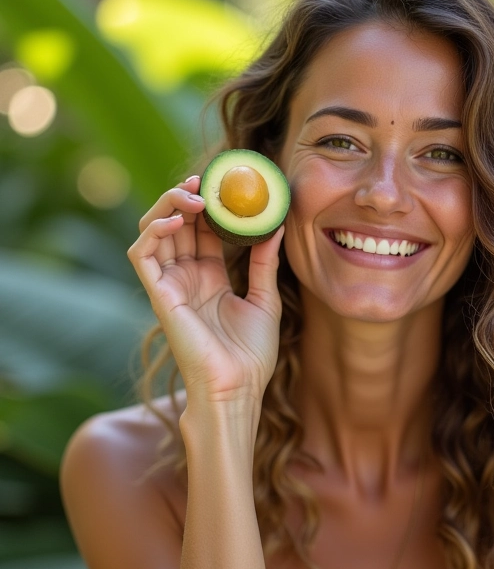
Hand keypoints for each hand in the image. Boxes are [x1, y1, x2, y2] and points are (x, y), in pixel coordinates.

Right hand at [127, 176, 283, 415]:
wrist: (238, 387)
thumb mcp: (266, 299)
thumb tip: (276, 224)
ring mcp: (171, 285)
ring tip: (192, 194)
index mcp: (210, 277)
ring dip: (168, 206)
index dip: (209, 206)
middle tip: (204, 180)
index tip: (224, 185)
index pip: (203, 230)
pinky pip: (142, 255)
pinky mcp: (159, 295)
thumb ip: (266, 262)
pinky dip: (153, 231)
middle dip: (187, 197)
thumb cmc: (252, 353)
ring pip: (154, 232)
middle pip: (177, 225)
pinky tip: (178, 219)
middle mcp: (187, 277)